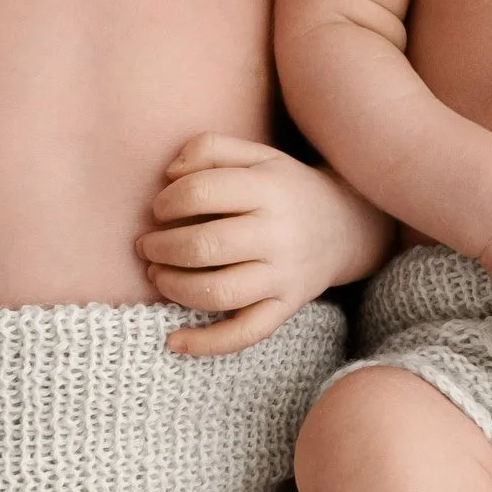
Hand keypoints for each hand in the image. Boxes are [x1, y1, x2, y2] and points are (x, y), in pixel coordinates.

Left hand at [139, 135, 385, 356]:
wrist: (344, 226)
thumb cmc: (284, 188)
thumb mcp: (256, 155)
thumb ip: (209, 148)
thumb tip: (169, 173)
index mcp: (267, 189)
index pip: (201, 192)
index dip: (167, 202)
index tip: (159, 209)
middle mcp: (278, 234)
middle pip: (205, 245)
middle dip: (162, 248)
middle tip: (146, 246)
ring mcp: (283, 275)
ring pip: (219, 292)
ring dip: (174, 287)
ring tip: (157, 275)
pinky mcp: (285, 307)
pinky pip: (245, 333)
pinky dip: (206, 343)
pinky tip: (175, 341)